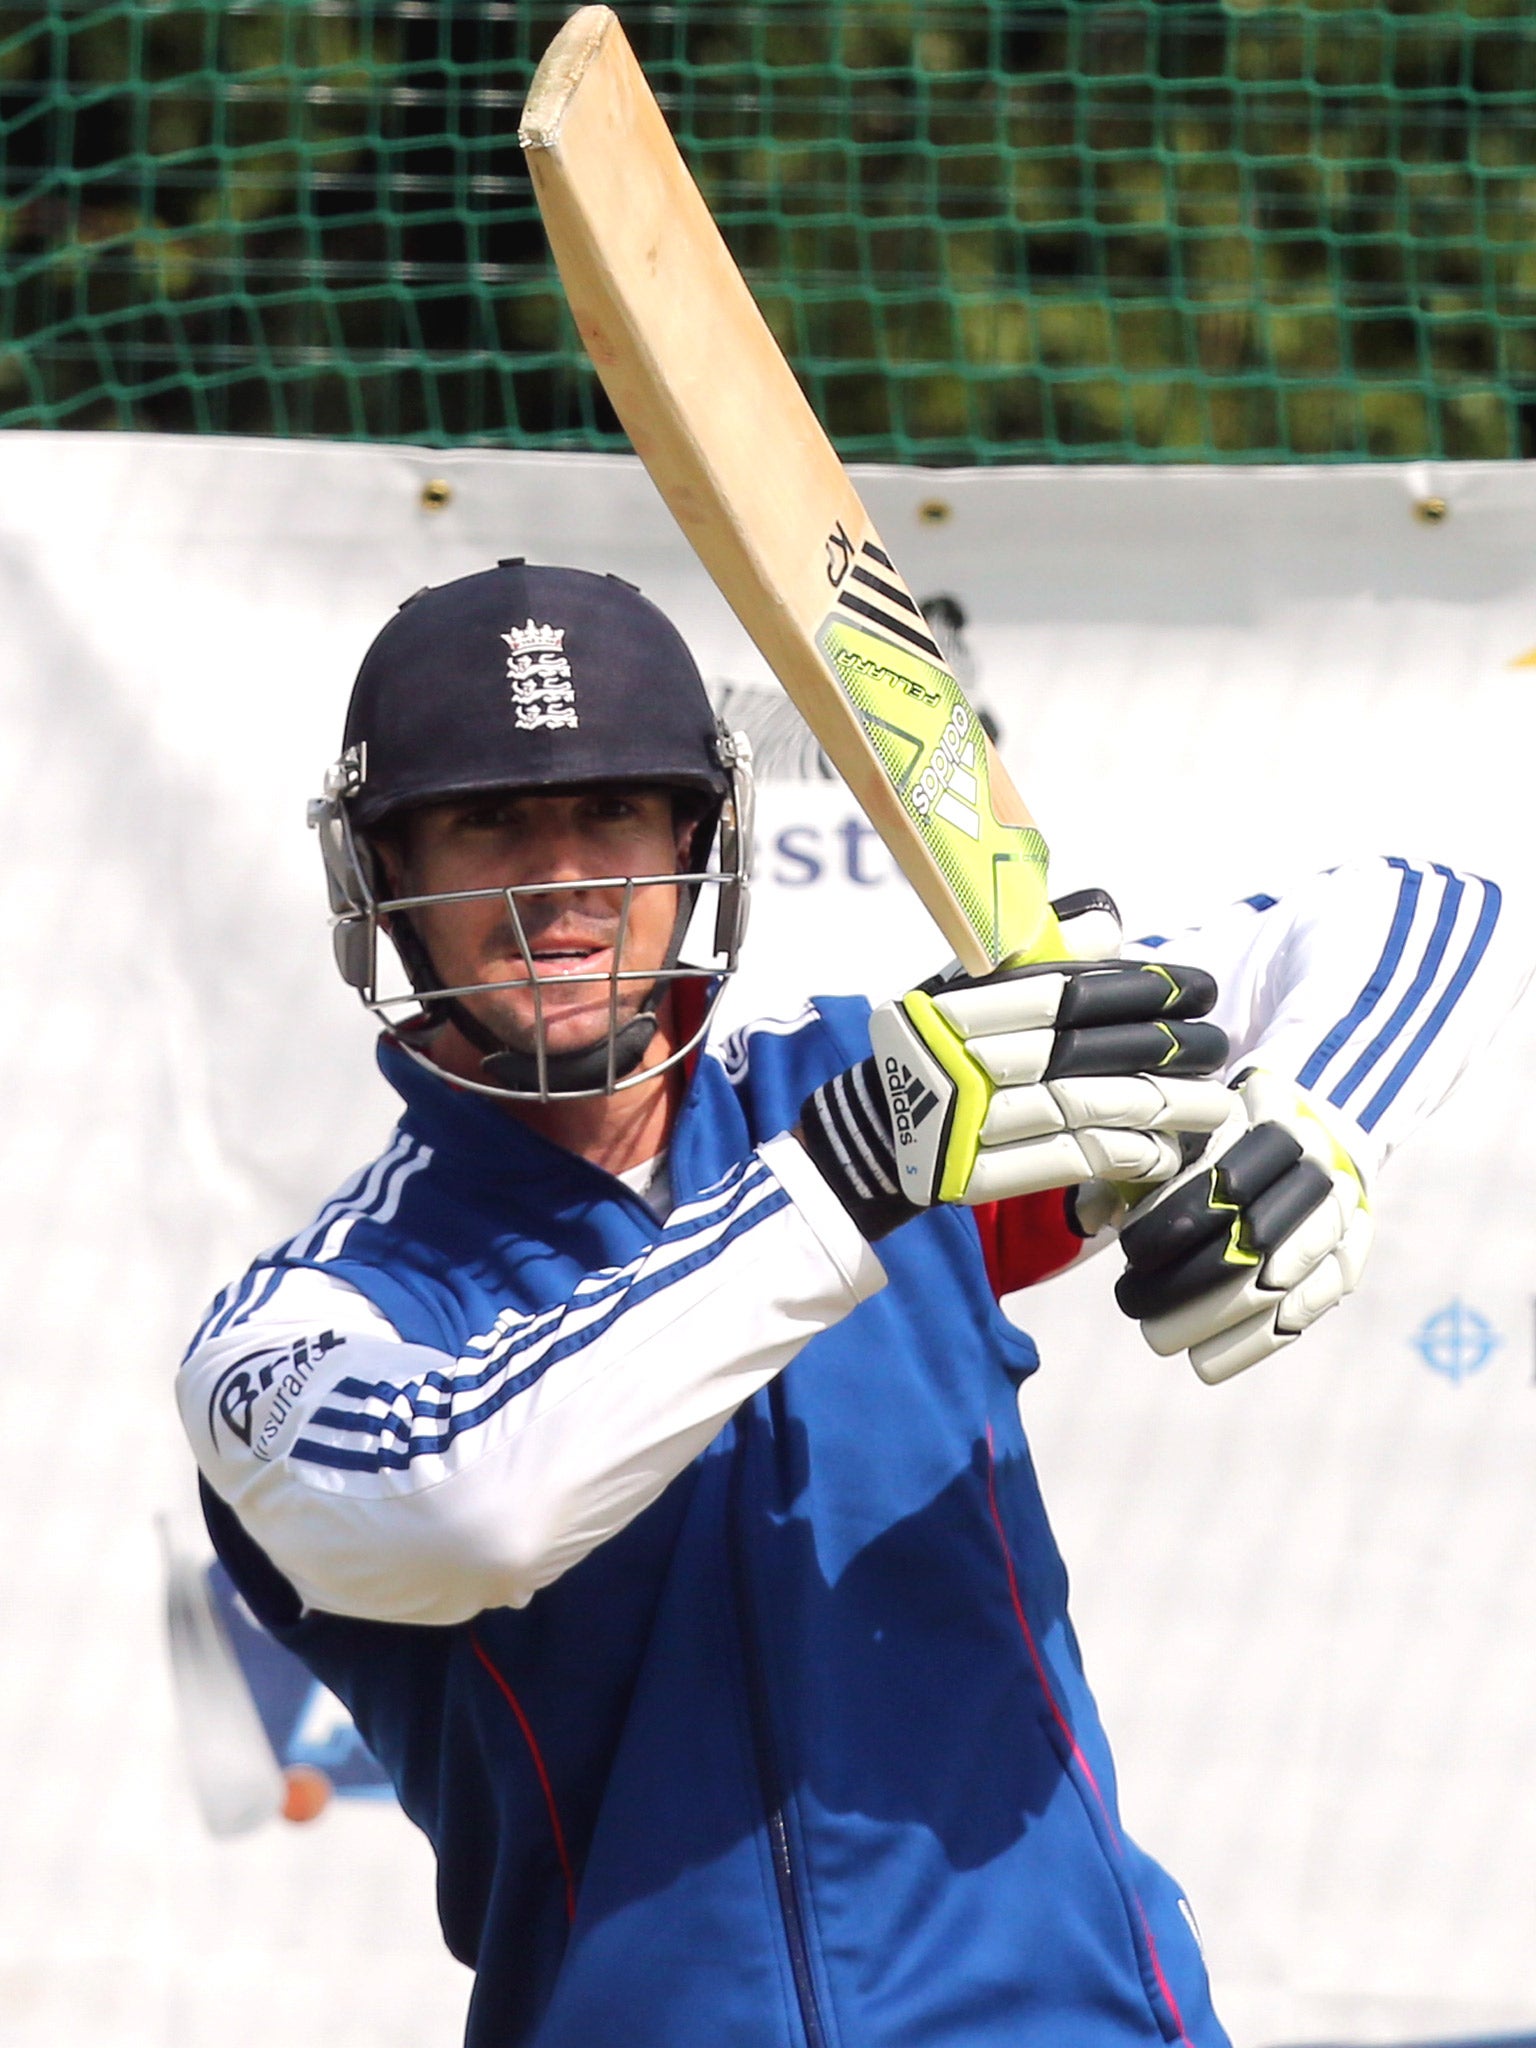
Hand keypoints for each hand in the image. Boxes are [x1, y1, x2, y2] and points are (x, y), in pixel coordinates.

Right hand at [797, 896, 1232, 1237]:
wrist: (872, 1129)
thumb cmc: (937, 1044)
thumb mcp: (967, 984)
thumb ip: (1038, 951)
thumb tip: (1110, 925)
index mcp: (956, 1005)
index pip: (1063, 993)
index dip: (1138, 991)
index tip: (1196, 990)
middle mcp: (958, 1060)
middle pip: (1082, 1054)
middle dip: (1163, 1051)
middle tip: (1218, 1049)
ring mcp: (964, 1122)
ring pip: (1083, 1110)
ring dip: (1158, 1110)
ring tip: (1210, 1106)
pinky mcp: (972, 1176)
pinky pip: (1066, 1163)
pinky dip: (1122, 1156)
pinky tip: (1165, 1150)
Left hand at [1114, 1069, 1373, 1382]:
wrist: (1317, 1128)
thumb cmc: (1223, 1137)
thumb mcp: (1186, 1132)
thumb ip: (1144, 1166)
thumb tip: (1094, 1213)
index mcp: (1271, 1118)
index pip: (1225, 1179)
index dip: (1175, 1221)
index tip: (1131, 1253)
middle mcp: (1319, 1164)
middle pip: (1254, 1235)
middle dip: (1188, 1281)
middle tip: (1132, 1306)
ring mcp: (1345, 1212)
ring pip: (1283, 1277)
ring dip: (1216, 1318)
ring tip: (1162, 1339)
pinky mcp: (1353, 1254)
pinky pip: (1311, 1306)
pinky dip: (1257, 1340)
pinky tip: (1208, 1359)